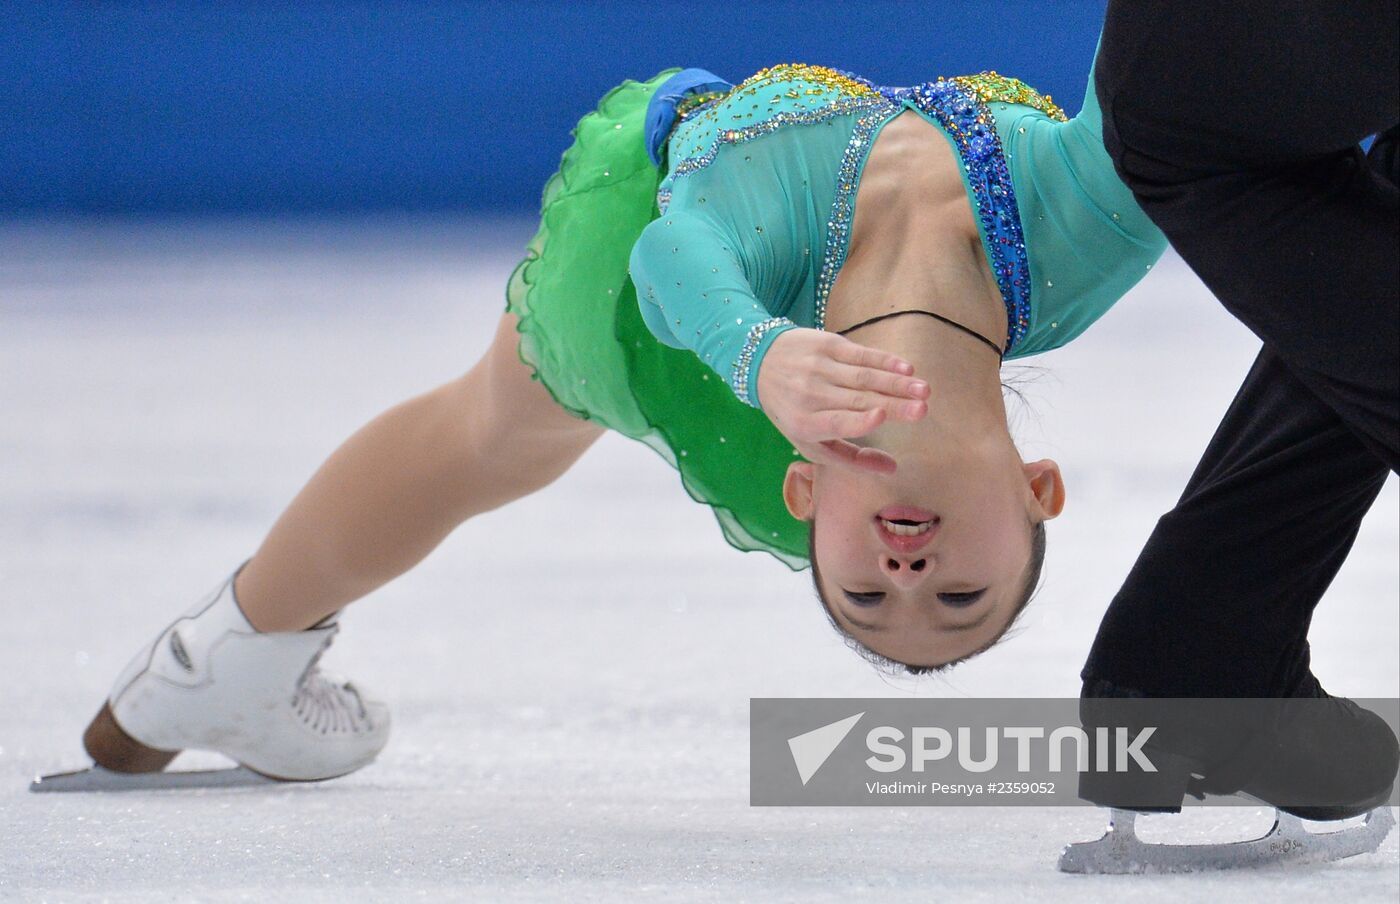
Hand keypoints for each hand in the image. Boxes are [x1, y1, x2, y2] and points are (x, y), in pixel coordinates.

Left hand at [754, 327, 928, 473]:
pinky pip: (860, 354)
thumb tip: (892, 469)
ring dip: (897, 383)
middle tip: (923, 410)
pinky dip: (884, 361)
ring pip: (864, 377)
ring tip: (923, 391)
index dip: (857, 421)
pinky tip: (905, 369)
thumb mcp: (812, 442)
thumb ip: (851, 458)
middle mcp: (810, 395)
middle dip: (893, 404)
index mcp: (805, 424)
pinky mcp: (827, 345)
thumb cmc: (794, 411)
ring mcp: (818, 368)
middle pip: (858, 400)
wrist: (760, 362)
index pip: (834, 423)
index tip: (880, 417)